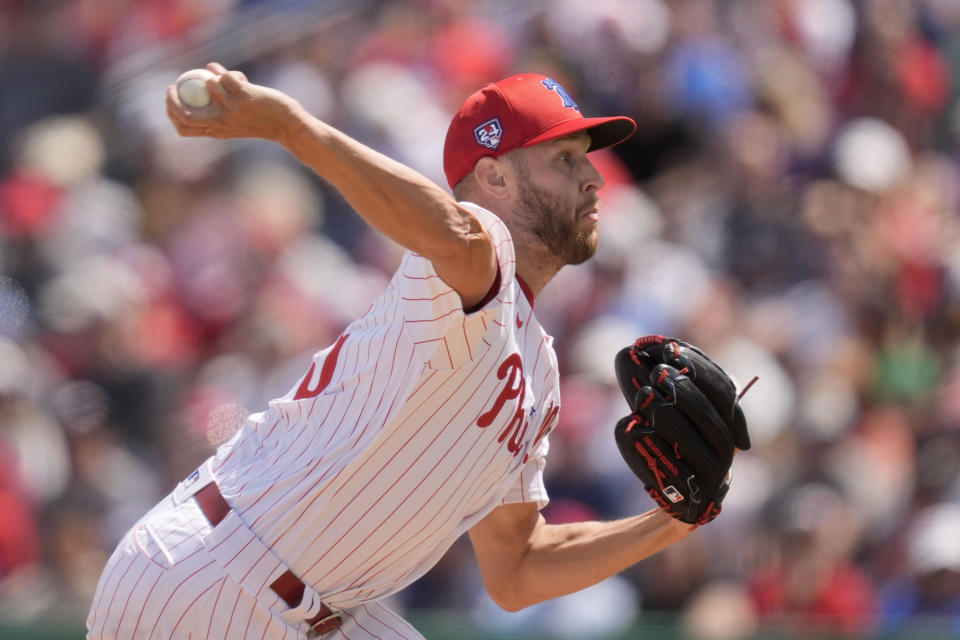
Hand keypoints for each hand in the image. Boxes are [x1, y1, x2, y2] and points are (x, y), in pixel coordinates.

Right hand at [166, 62, 302, 142]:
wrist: (288, 126)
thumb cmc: (263, 120)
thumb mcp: (238, 115)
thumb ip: (221, 97)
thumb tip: (208, 69)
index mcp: (217, 131)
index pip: (184, 129)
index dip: (172, 113)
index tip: (172, 98)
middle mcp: (222, 123)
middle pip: (185, 114)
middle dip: (172, 99)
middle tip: (174, 85)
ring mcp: (233, 111)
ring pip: (209, 85)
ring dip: (216, 76)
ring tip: (232, 80)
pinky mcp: (245, 98)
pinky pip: (227, 77)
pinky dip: (231, 73)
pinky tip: (243, 79)